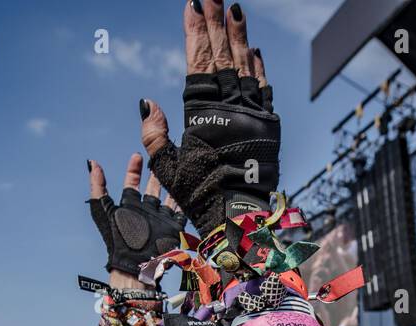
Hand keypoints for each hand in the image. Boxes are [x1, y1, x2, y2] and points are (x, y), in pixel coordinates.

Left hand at [88, 154, 185, 280]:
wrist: (133, 265)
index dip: (134, 169)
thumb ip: (97, 187)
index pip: (131, 183)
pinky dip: (185, 202)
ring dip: (172, 185)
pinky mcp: (172, 228)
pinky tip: (189, 188)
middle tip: (163, 158)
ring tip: (177, 170)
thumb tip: (92, 163)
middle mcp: (145, 211)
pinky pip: (181, 212)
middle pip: (152, 189)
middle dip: (156, 175)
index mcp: (129, 206)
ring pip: (168, 198)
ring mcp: (159, 219)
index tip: (137, 155)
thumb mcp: (102, 210)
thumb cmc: (115, 240)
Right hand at [141, 0, 278, 235]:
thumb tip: (147, 102)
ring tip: (235, 8)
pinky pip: (263, 87)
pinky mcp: (269, 124)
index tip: (192, 6)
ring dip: (239, 35)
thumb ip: (153, 133)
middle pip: (221, 55)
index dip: (195, 33)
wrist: (239, 214)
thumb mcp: (167, 166)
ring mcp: (252, 113)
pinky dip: (258, 66)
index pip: (198, 62)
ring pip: (244, 65)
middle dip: (216, 22)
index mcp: (202, 113)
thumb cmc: (198, 194)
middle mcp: (229, 107)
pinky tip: (253, 49)